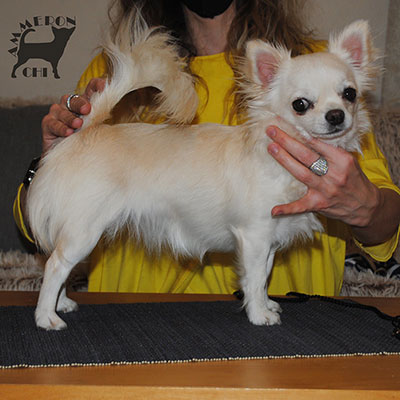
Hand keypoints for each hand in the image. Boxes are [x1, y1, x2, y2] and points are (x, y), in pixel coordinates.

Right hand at [41, 78, 105, 153]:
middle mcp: (70, 106)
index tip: (104, 87)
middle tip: (87, 109)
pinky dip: (61, 128)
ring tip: (78, 125)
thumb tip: (112, 111)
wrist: (71, 157)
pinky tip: (68, 132)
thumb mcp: (97, 129)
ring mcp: (58, 114)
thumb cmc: (85, 141)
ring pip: (62, 111)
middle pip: (74, 99)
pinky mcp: (48, 124)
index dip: (96, 86)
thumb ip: (102, 118)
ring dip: (71, 118)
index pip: (90, 89)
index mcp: (85, 104)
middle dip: (81, 103)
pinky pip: (53, 123)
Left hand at [266, 125, 380, 227]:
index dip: (300, 132)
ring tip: (271, 148)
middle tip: (272, 131)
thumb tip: (306, 138)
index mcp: (341, 159)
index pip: (317, 143)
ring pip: (301, 173)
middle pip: (306, 155)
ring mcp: (325, 190)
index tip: (286, 124)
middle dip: (287, 141)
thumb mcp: (347, 161)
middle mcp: (334, 174)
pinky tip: (274, 210)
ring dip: (284, 160)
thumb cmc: (353, 179)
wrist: (365, 205)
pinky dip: (287, 209)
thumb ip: (329, 151)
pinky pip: (300, 207)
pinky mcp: (319, 204)